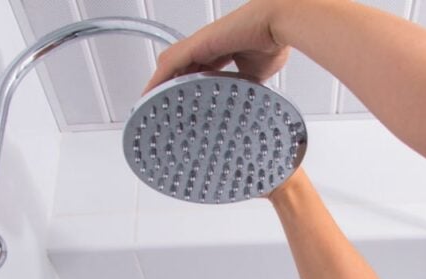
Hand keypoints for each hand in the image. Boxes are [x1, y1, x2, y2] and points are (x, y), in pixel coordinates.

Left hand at [143, 0, 293, 92]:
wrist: (276, 24)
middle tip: (161, 108)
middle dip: (168, 87)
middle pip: (178, 68)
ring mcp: (199, 44)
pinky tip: (150, 95)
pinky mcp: (196, 44)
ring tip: (151, 106)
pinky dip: (157, 80)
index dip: (186, 85)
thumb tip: (245, 98)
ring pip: (169, 66)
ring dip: (159, 85)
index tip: (183, 103)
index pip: (196, 69)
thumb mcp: (255, 73)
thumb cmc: (272, 42)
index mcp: (220, 50)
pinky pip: (169, 64)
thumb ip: (244, 85)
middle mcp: (206, 46)